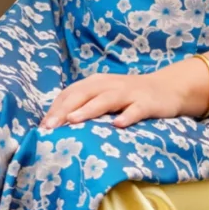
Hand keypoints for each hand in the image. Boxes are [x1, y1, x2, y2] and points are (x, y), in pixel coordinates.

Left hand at [42, 60, 208, 129]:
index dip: (55, 108)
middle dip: (65, 110)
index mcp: (96, 83)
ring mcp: (129, 92)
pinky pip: (136, 109)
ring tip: (74, 121)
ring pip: (106, 99)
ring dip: (89, 109)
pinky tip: (118, 125)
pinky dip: (127, 116)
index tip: (42, 126)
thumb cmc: (128, 97)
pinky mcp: (147, 103)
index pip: (71, 93)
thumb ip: (86, 105)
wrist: (166, 88)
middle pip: (83, 94)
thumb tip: (58, 125)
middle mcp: (109, 84)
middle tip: (50, 127)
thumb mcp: (105, 97)